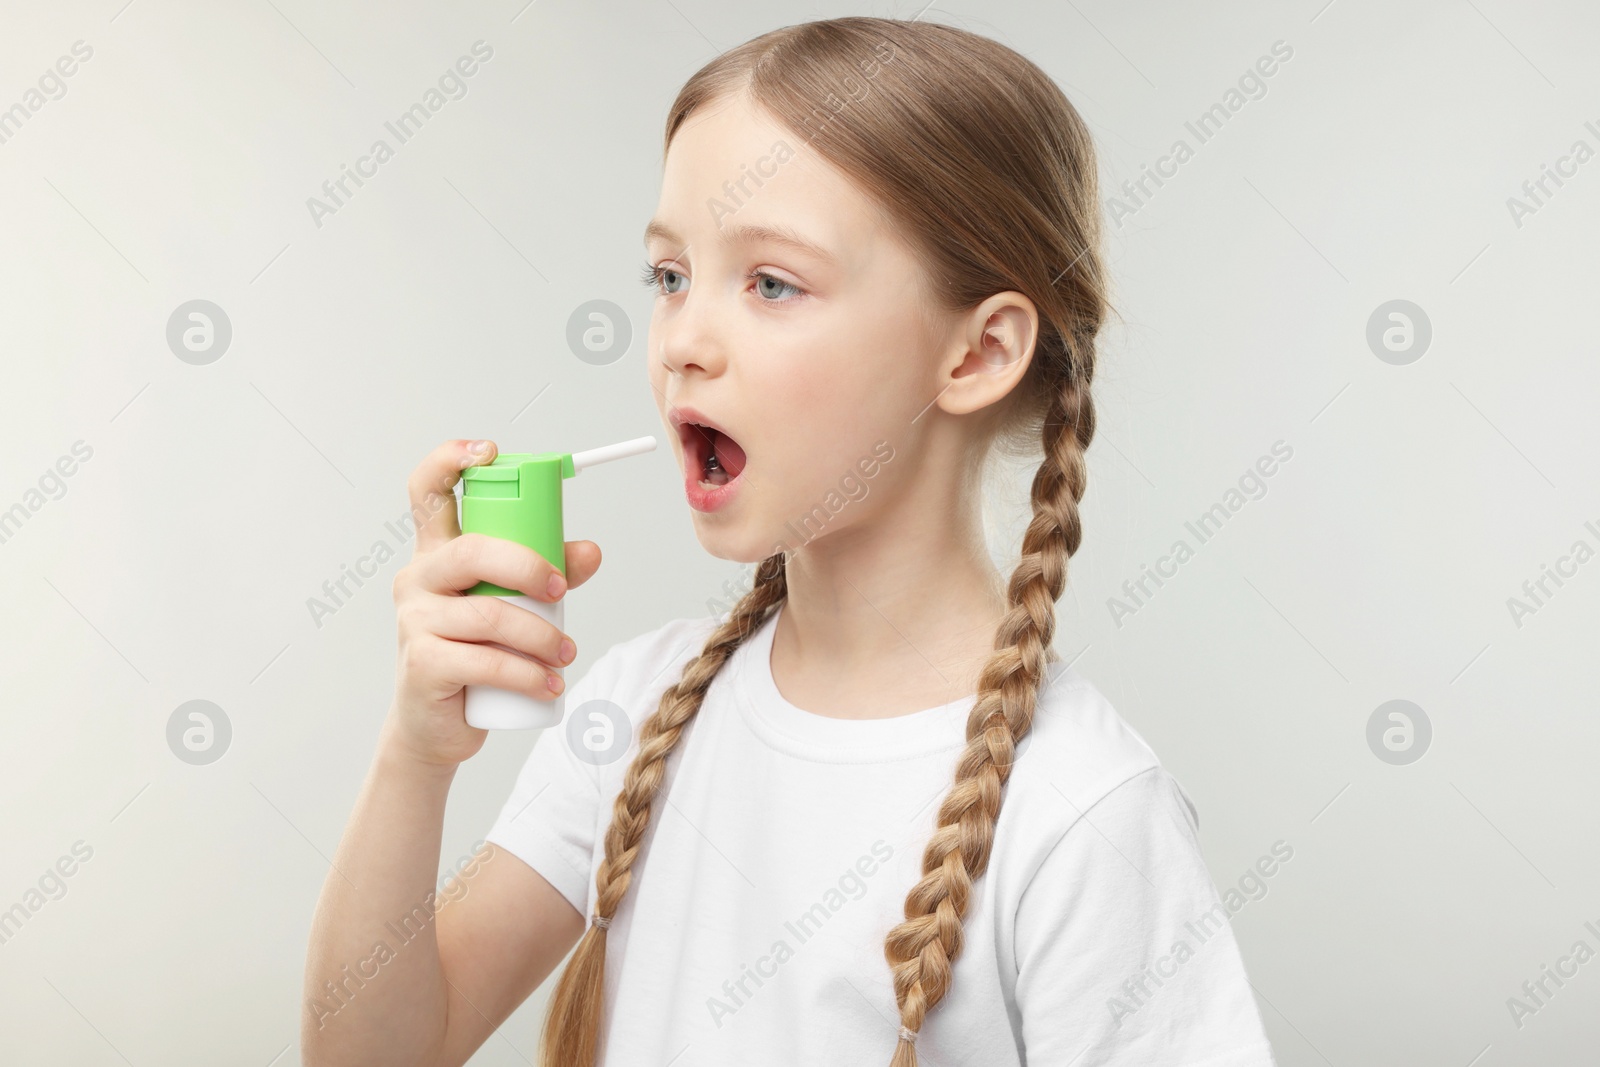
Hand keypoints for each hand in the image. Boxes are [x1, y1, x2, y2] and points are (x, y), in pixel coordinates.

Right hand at [382, 439, 601, 768]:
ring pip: (489, 614)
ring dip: (541, 636)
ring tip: (564, 654)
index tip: (489, 451)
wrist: (439, 725)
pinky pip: (486, 660)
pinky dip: (527, 674)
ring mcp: (415, 620)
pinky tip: (548, 684)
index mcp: (438, 552)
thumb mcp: (515, 606)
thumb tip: (592, 551)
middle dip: (529, 567)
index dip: (451, 460)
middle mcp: (419, 578)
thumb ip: (551, 573)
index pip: (428, 491)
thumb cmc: (476, 653)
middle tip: (561, 592)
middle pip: (474, 550)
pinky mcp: (422, 663)